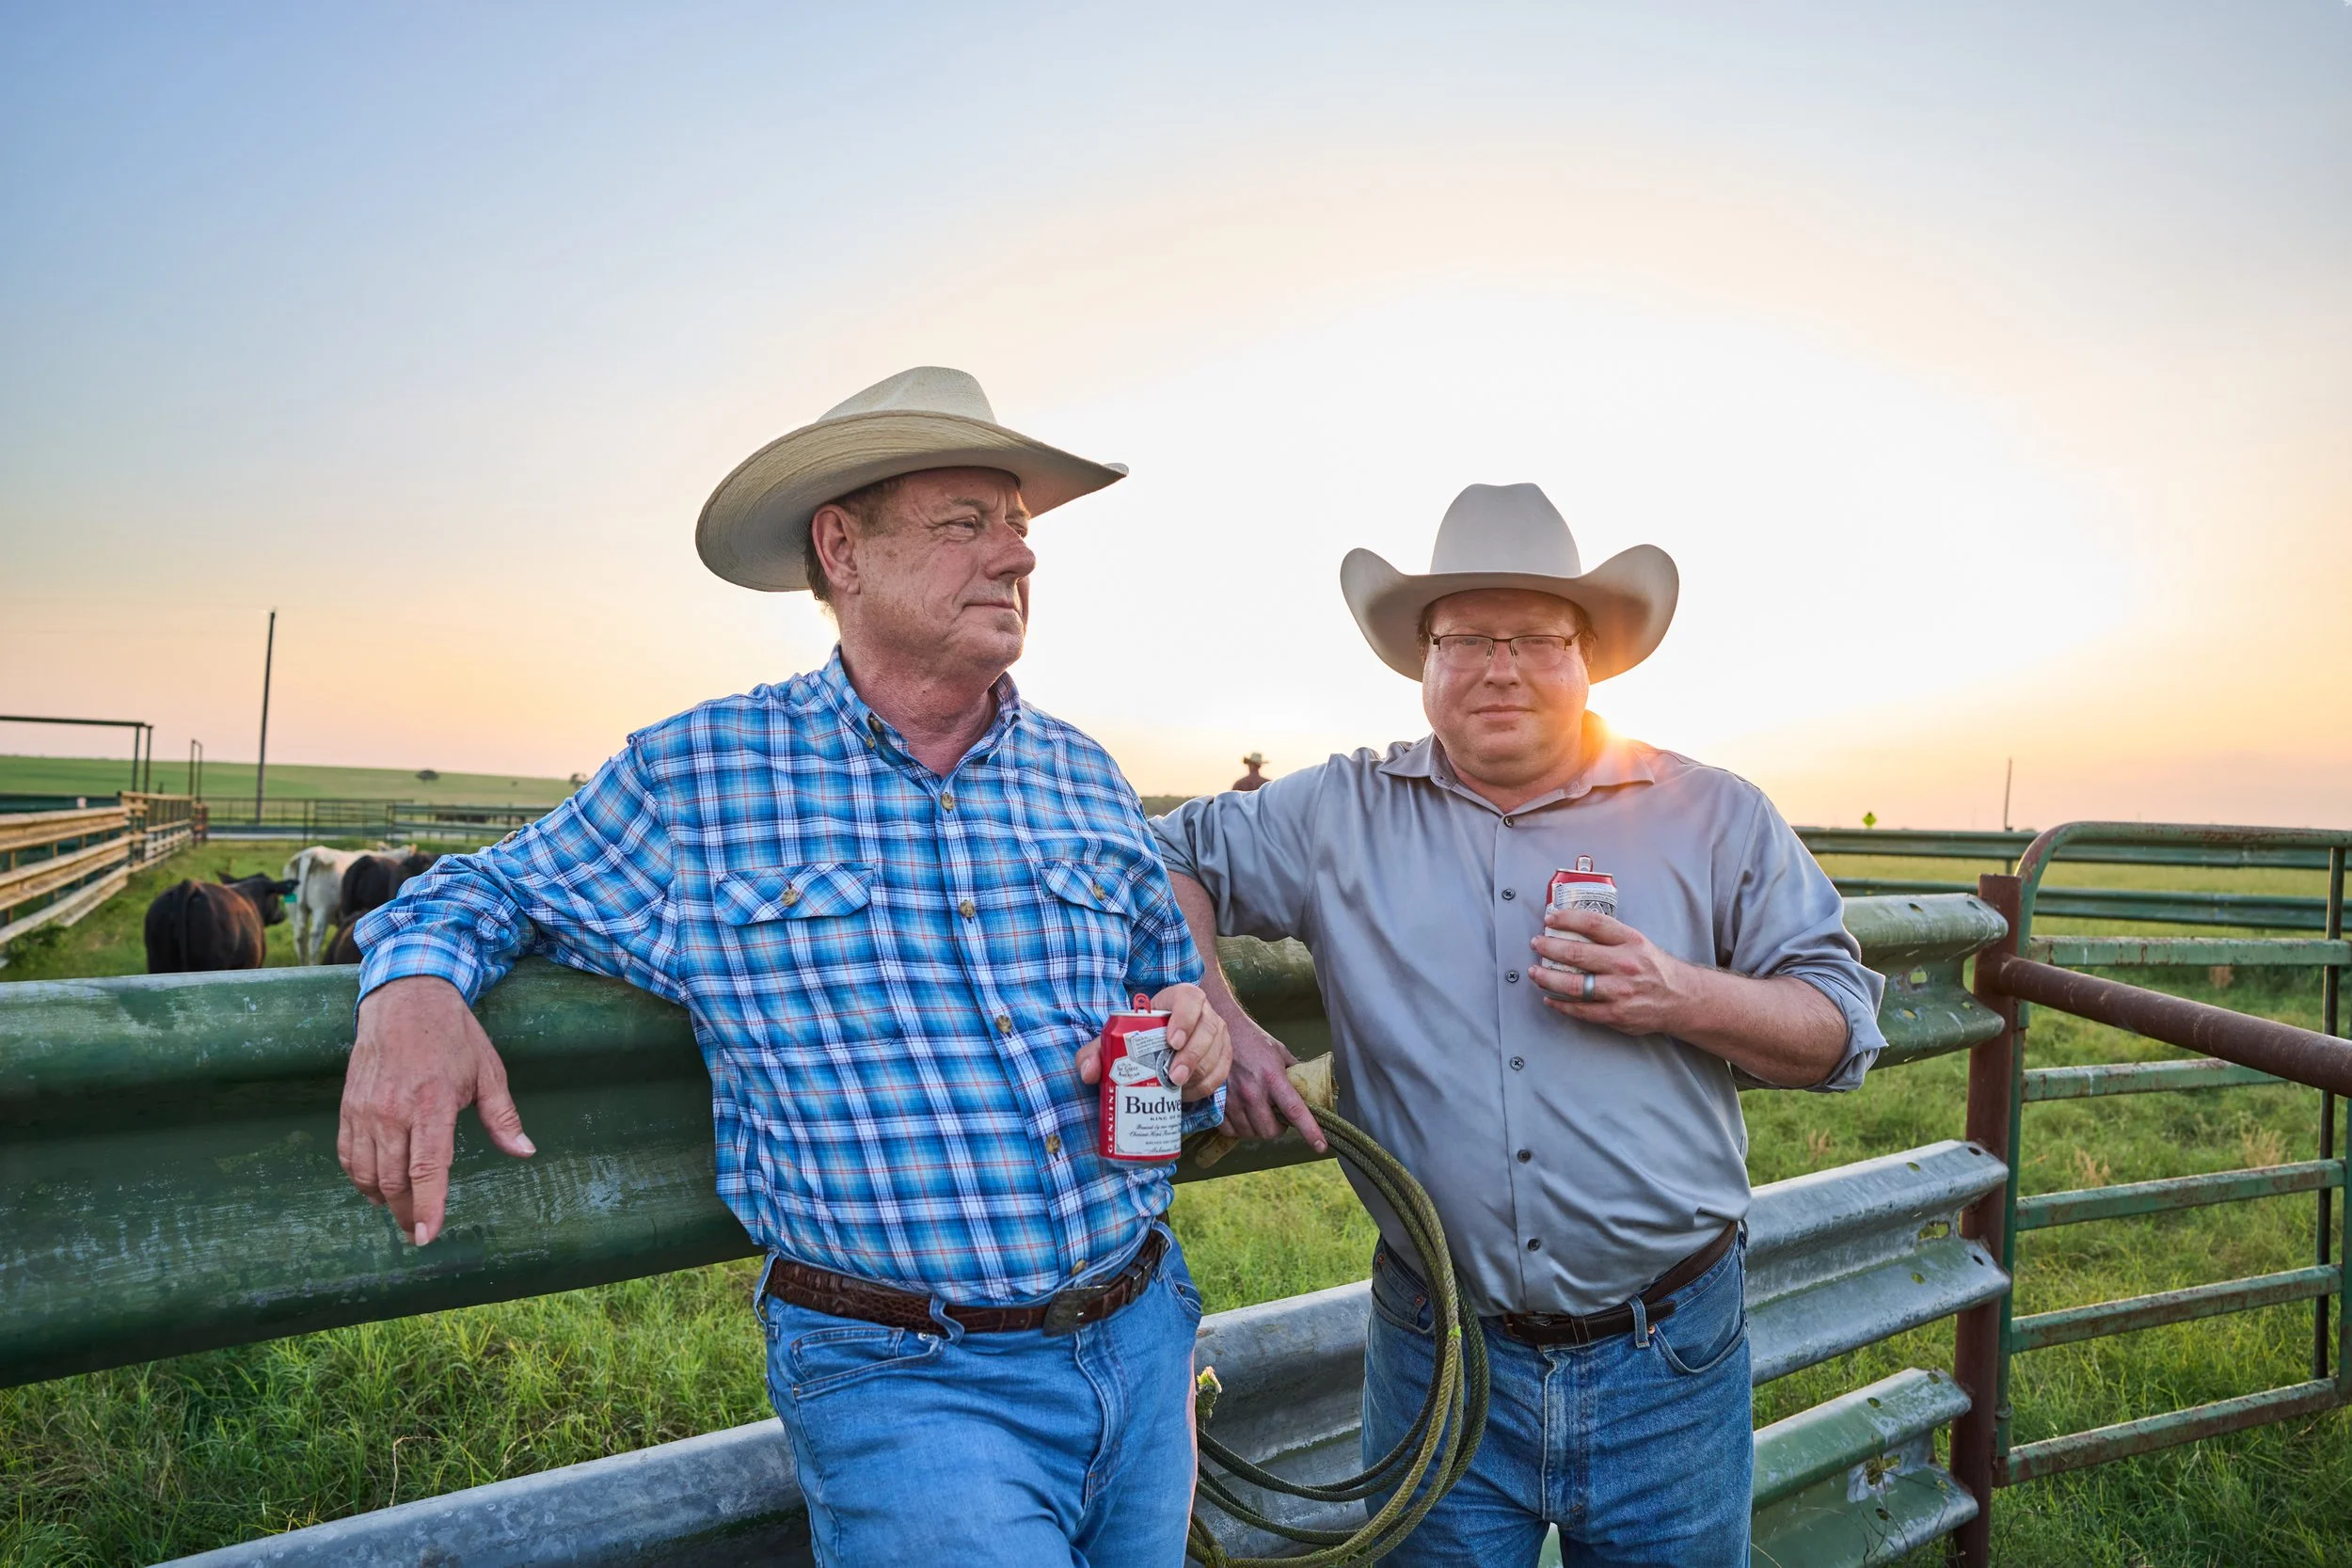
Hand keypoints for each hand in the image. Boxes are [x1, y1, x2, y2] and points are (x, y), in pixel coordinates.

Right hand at [338, 975, 534, 1246]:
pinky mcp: (348, 1105)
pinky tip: (375, 1185)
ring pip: (367, 1172)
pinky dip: (359, 1177)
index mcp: (433, 1104)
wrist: (405, 999)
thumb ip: (503, 1118)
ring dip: (382, 1198)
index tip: (426, 1235)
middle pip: (394, 1179)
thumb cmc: (453, 1036)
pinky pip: (347, 1154)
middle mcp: (394, 1111)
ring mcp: (366, 1109)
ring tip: (399, 1210)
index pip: (428, 1169)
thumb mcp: (488, 1071)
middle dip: (405, 1211)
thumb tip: (524, 1152)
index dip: (428, 1206)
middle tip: (417, 1229)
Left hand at [1074, 983, 1231, 1101]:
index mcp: (1180, 997)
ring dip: (1200, 1073)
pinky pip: (1222, 1072)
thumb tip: (1089, 1072)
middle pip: (1209, 1029)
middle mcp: (1204, 1012)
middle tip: (1174, 1077)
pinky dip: (1206, 1085)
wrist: (1153, 1046)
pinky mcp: (1223, 1055)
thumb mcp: (1111, 1041)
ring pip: (1218, 1052)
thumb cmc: (1135, 1038)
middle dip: (1193, 1055)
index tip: (1172, 1042)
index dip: (1185, 1019)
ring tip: (1178, 1089)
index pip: (1190, 999)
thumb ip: (1094, 1053)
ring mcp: (1217, 1034)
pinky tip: (1187, 1093)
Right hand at [1217, 1013, 1326, 1151]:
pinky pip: (1231, 1131)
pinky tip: (1242, 1116)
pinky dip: (1239, 1129)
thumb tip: (1310, 1084)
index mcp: (1273, 1078)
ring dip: (1258, 1128)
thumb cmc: (1252, 1040)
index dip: (1310, 1131)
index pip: (1295, 1111)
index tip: (1320, 1146)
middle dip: (1277, 1128)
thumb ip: (1294, 1071)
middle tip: (1277, 1116)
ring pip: (1251, 1133)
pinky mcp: (1217, 1103)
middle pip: (1270, 1131)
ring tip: (1259, 1113)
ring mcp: (1233, 1099)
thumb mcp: (1279, 1052)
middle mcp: (1252, 1092)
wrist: (1220, 1030)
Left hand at [1528, 905, 1703, 1036]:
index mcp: (1630, 941)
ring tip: (1535, 973)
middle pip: (1577, 955)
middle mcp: (1625, 965)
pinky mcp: (1616, 1014)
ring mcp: (1620, 991)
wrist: (1680, 999)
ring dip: (1548, 979)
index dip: (1567, 918)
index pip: (1593, 923)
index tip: (1550, 918)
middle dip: (1549, 948)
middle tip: (1536, 944)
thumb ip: (1609, 935)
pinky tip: (1550, 998)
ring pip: (1573, 985)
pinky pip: (1580, 1010)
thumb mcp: (1637, 942)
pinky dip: (1561, 1004)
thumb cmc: (1653, 967)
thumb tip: (1570, 925)